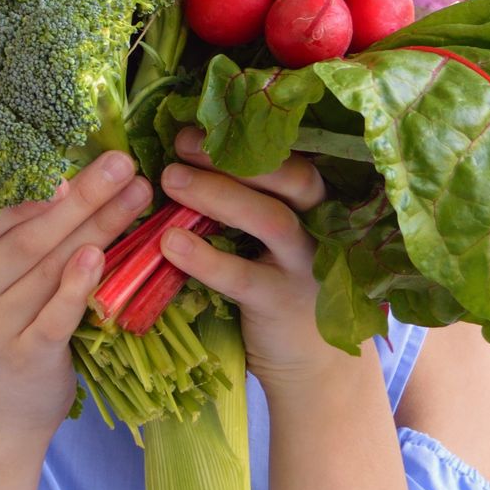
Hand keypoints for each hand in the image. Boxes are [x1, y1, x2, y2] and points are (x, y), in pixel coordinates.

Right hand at [0, 151, 151, 459]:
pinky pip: (55, 316)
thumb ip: (22, 235)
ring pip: (52, 266)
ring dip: (99, 226)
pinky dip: (77, 286)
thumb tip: (77, 177)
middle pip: (34, 233)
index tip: (68, 153)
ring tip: (137, 194)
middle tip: (122, 162)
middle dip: (83, 195)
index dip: (32, 183)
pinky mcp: (26, 356)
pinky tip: (99, 256)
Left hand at [157, 127, 363, 393]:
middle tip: (181, 144)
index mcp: (315, 204)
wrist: (311, 364)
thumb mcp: (272, 240)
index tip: (197, 125)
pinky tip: (170, 244)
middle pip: (292, 178)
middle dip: (235, 157)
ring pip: (271, 220)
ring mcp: (305, 267)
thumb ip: (244, 201)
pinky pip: (244, 277)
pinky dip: (205, 258)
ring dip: (217, 196)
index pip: (291, 156)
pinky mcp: (282, 304)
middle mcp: (320, 228)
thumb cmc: (279, 285)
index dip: (247, 137)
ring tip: (169, 181)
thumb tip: (183, 156)